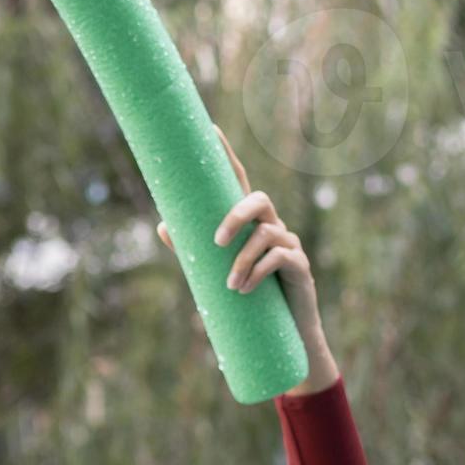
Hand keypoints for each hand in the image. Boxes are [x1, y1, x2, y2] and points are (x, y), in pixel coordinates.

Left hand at [157, 133, 338, 390]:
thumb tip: (163, 226)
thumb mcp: (212, 272)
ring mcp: (289, 244)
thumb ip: (192, 250)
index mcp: (249, 223)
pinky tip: (243, 290)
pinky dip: (258, 273)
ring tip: (229, 286)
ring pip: (266, 235)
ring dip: (243, 261)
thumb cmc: (244, 298)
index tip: (211, 129)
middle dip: (236, 217)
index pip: (238, 181)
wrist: (279, 335)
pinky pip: (280, 258)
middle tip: (215, 243)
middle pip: (258, 200)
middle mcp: (271, 226)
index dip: (226, 155)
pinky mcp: (301, 267)